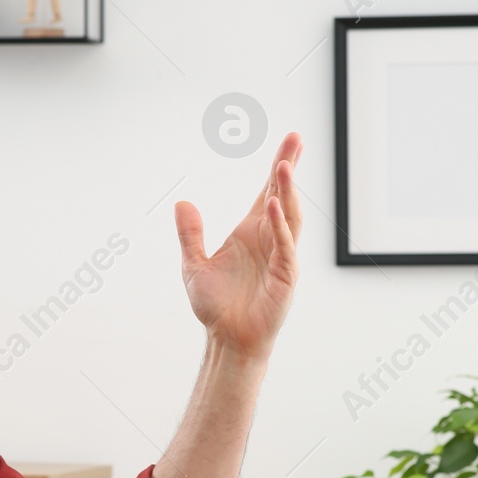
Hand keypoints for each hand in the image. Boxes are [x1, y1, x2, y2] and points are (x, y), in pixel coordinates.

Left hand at [174, 133, 303, 359]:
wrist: (227, 339)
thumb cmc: (216, 306)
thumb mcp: (194, 265)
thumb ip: (190, 234)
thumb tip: (182, 202)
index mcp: (251, 233)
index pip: (267, 192)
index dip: (278, 167)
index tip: (290, 141)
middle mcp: (269, 240)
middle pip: (282, 196)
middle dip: (288, 167)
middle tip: (295, 138)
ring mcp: (281, 256)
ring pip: (287, 215)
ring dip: (285, 191)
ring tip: (282, 166)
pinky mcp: (285, 276)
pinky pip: (284, 244)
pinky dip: (279, 224)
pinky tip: (271, 204)